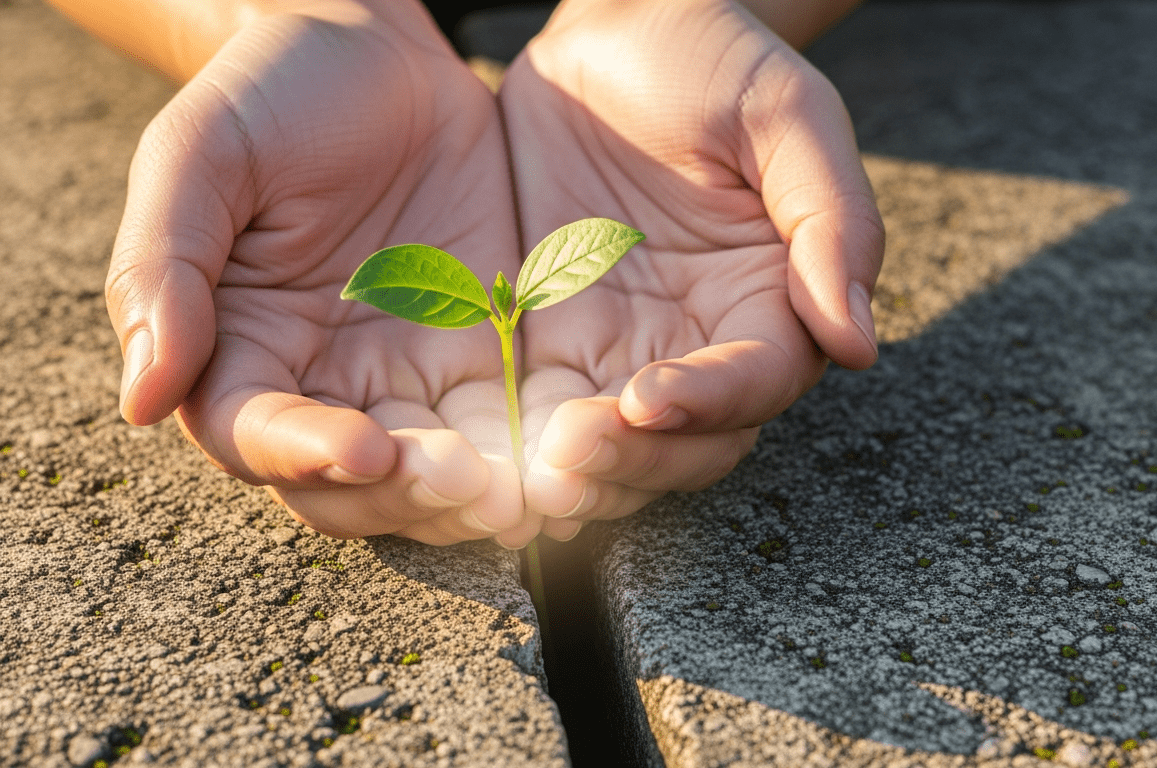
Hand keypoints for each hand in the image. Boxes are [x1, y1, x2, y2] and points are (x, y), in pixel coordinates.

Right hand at [107, 2, 532, 544]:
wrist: (372, 46)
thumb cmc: (269, 94)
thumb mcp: (200, 156)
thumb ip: (162, 268)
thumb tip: (142, 398)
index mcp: (238, 352)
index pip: (257, 437)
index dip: (305, 456)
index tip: (368, 450)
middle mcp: (322, 385)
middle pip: (352, 487)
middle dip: (409, 499)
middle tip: (473, 488)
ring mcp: (407, 377)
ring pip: (436, 478)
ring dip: (480, 496)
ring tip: (533, 491)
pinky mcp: (483, 355)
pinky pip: (510, 423)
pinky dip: (537, 452)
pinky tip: (577, 448)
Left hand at [499, 0, 884, 531]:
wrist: (617, 25)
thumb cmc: (714, 60)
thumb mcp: (786, 117)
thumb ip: (830, 221)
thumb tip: (857, 341)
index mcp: (773, 299)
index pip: (760, 381)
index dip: (713, 402)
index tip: (651, 397)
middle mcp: (705, 341)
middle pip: (693, 442)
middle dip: (639, 459)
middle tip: (572, 450)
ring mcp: (628, 346)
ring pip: (620, 447)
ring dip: (582, 469)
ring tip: (529, 465)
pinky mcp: (557, 338)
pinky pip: (543, 409)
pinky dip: (521, 441)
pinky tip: (483, 445)